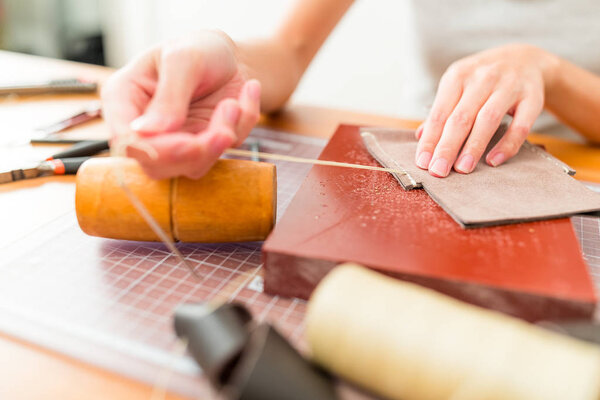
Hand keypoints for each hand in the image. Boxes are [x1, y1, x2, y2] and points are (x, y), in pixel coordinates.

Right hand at [101, 30, 260, 179]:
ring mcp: (174, 143)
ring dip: (222, 138)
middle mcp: (145, 129)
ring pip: (193, 167)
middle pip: (157, 165)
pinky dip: (242, 126)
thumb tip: (147, 132)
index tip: (189, 143)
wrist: (231, 56)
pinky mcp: (203, 149)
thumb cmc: (198, 49)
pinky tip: (247, 95)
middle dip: (196, 152)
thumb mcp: (183, 59)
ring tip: (234, 104)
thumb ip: (169, 95)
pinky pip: (225, 152)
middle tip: (224, 132)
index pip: (126, 141)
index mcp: (124, 100)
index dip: (155, 151)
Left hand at [415, 44, 557, 176]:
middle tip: (439, 171)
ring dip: (474, 146)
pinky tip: (494, 161)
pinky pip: (520, 126)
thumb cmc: (482, 79)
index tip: (423, 163)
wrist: (525, 58)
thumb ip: (442, 110)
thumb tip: (421, 136)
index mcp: (458, 76)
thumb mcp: (459, 85)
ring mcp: (509, 86)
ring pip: (488, 119)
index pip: (440, 113)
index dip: (431, 139)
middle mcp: (483, 78)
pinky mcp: (532, 97)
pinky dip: (507, 144)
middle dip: (448, 147)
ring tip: (462, 169)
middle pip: (461, 117)